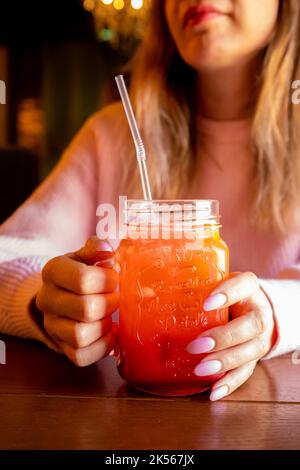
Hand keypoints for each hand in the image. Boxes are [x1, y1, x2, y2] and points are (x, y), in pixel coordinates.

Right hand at [36, 237, 118, 365]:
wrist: (66, 293)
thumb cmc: (84, 271)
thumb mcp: (88, 254)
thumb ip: (99, 247)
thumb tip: (110, 249)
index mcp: (53, 270)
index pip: (82, 279)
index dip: (107, 280)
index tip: (115, 278)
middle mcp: (46, 299)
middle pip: (85, 309)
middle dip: (110, 303)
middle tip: (116, 297)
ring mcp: (51, 325)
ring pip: (80, 336)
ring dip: (105, 326)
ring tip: (111, 315)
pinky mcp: (61, 347)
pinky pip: (80, 357)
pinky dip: (102, 347)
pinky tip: (110, 332)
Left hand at [187, 272, 275, 400]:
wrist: (250, 308)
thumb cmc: (224, 294)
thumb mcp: (212, 284)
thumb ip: (186, 289)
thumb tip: (146, 293)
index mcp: (248, 288)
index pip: (245, 284)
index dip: (229, 293)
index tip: (207, 303)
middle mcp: (259, 312)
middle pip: (251, 325)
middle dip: (224, 337)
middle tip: (197, 345)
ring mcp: (260, 337)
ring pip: (250, 351)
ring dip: (225, 362)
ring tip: (201, 369)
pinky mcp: (255, 357)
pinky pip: (246, 372)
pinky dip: (230, 383)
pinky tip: (214, 391)